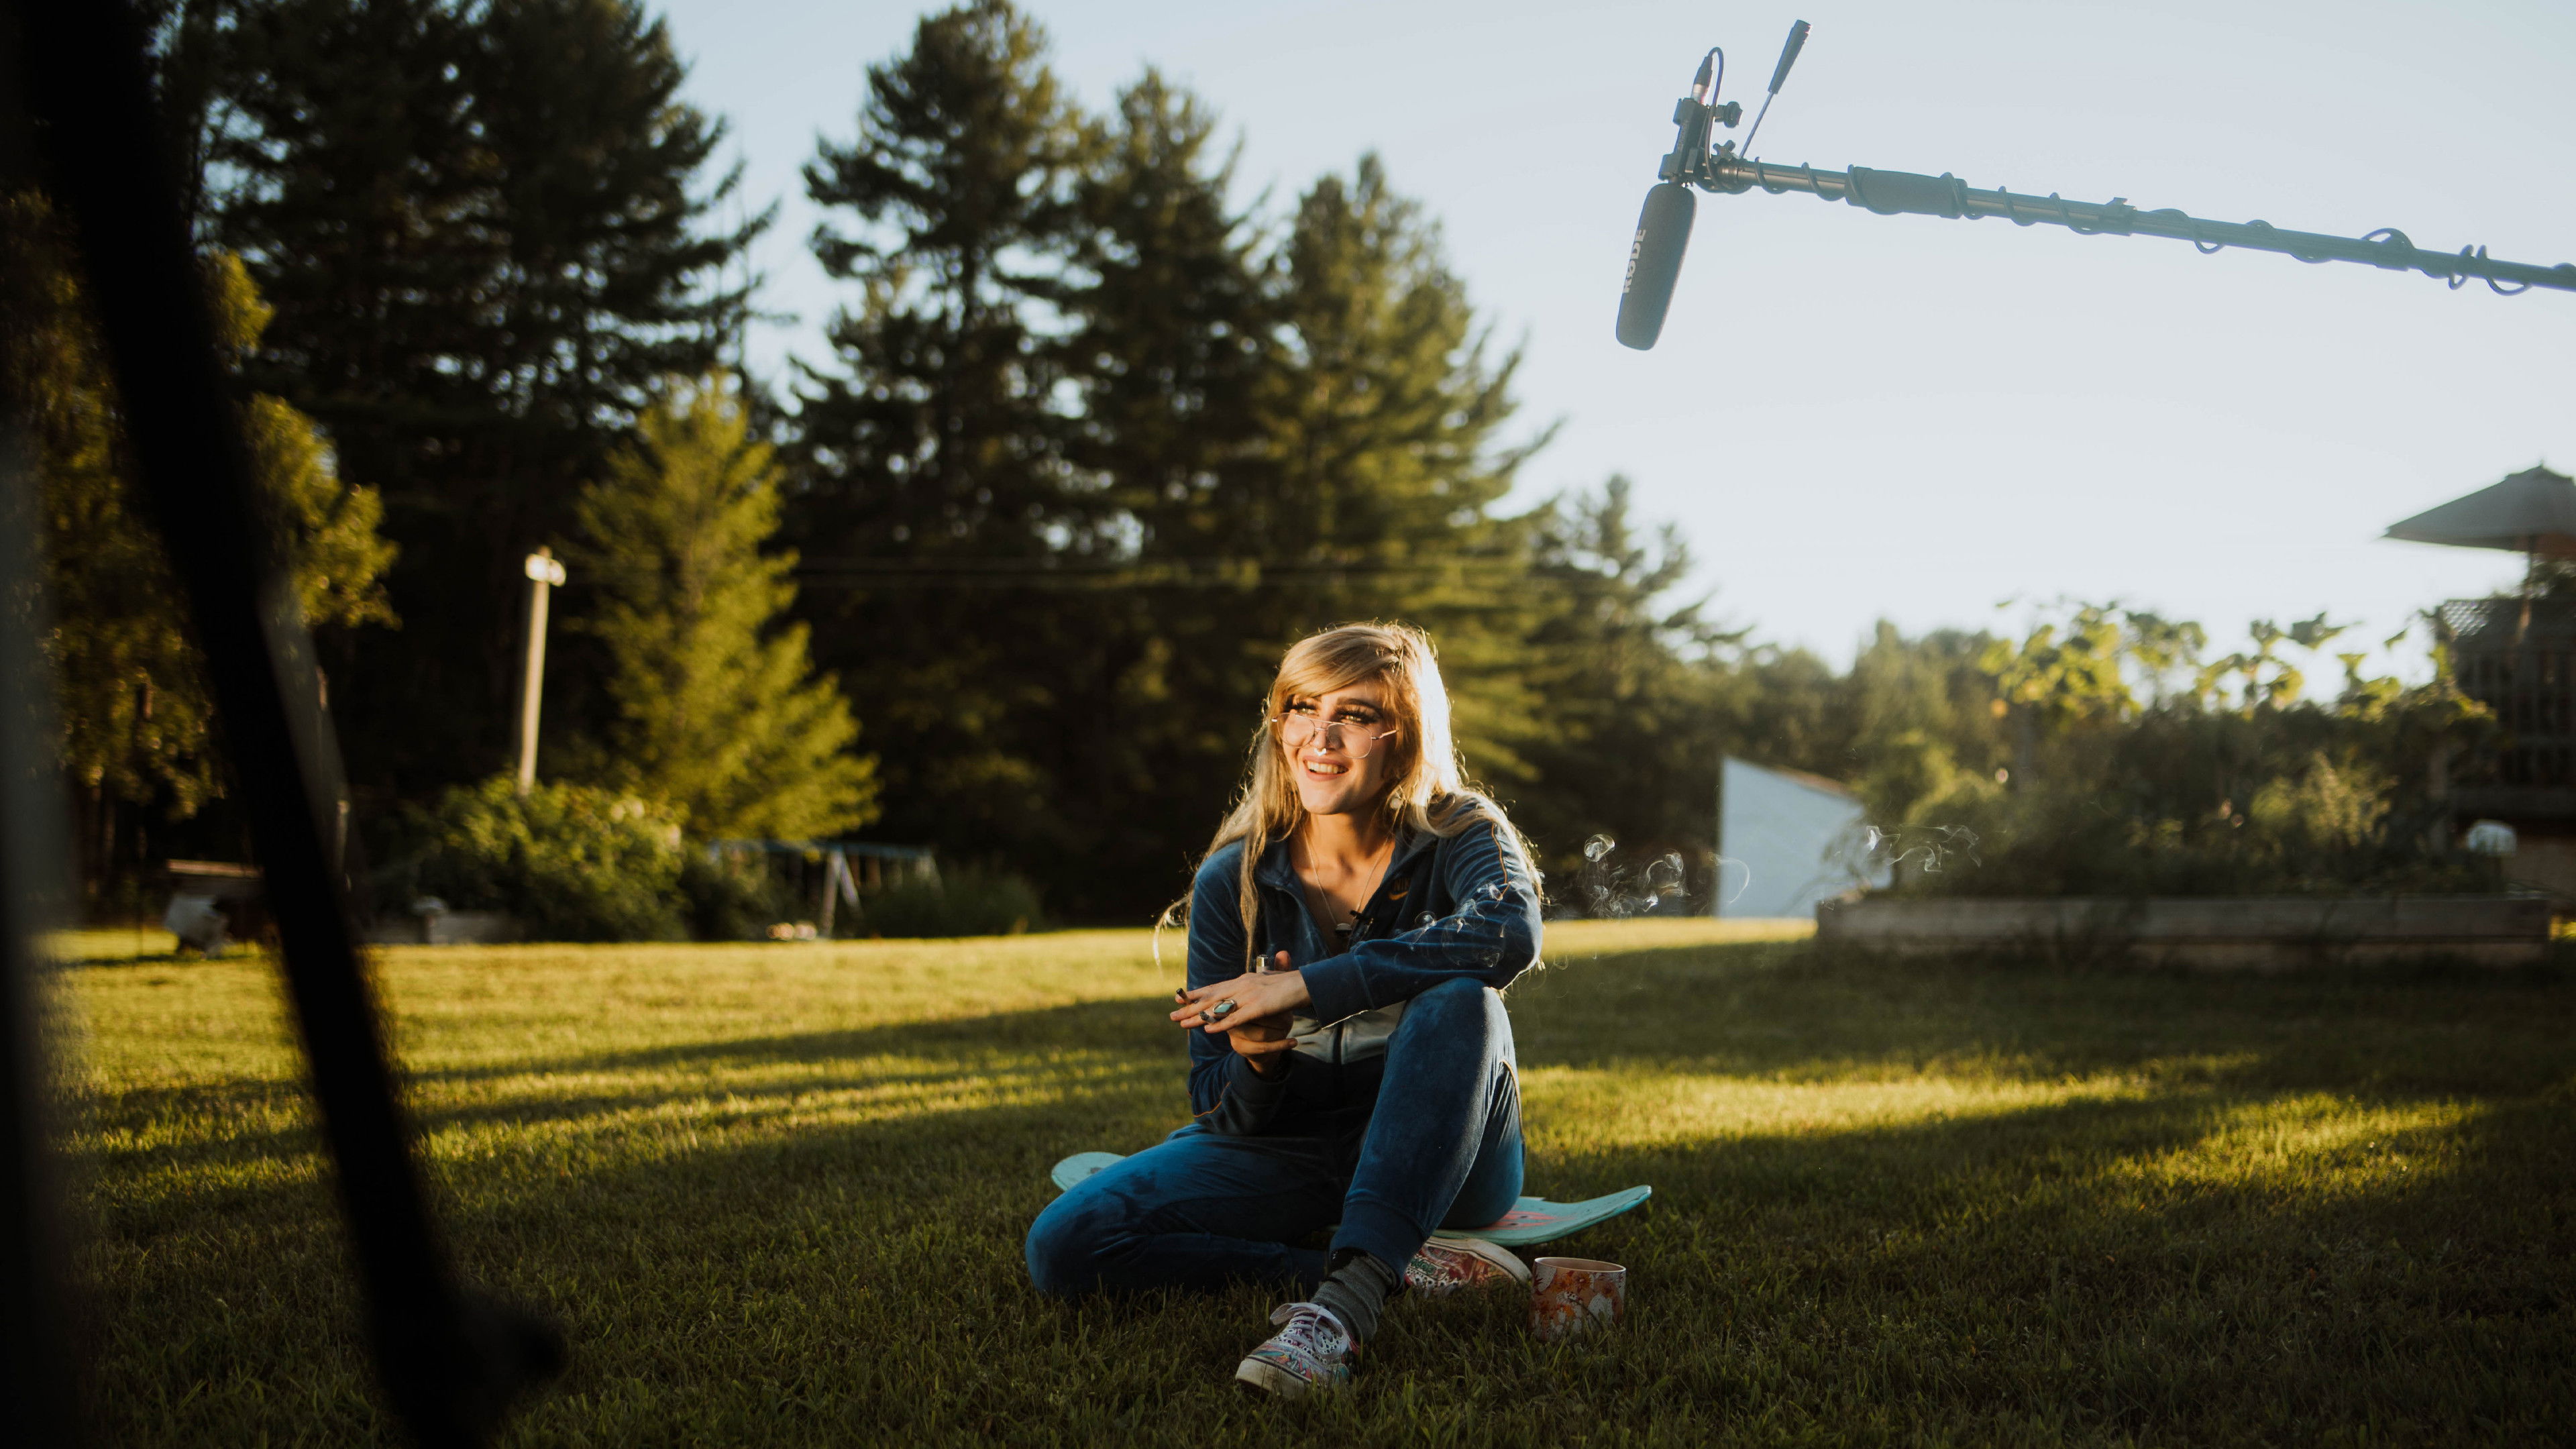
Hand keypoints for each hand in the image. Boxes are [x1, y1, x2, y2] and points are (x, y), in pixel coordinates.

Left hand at [1170, 951, 1309, 1072]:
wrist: (1306, 983)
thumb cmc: (1288, 984)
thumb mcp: (1265, 982)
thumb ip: (1251, 986)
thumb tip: (1241, 985)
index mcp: (1243, 979)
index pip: (1215, 987)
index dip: (1196, 993)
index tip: (1179, 997)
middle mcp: (1242, 985)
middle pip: (1211, 998)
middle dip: (1190, 1008)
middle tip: (1172, 1015)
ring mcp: (1250, 996)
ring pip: (1219, 1008)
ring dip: (1200, 1017)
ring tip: (1182, 1024)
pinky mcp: (1259, 1007)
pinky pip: (1236, 1018)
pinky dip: (1221, 1024)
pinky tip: (1209, 1030)